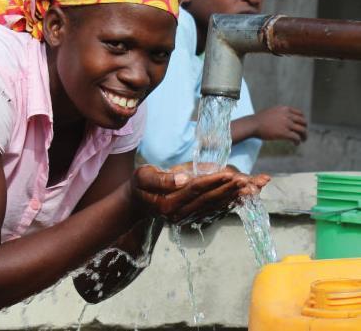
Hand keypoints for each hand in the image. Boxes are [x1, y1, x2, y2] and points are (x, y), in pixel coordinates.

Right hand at [130, 164, 269, 224]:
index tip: (229, 173)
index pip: (195, 190)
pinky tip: (243, 196)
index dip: (213, 181)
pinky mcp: (193, 216)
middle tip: (248, 180)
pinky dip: (230, 202)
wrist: (138, 202)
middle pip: (209, 199)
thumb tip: (183, 178)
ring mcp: (187, 217)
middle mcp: (180, 214)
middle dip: (230, 189)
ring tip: (253, 187)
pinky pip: (214, 209)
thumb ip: (161, 179)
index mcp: (169, 204)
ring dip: (234, 196)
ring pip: (215, 206)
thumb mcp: (143, 176)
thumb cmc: (140, 185)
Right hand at [254, 106, 306, 143]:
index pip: (300, 113)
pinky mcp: (284, 133)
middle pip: (303, 122)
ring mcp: (286, 124)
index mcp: (284, 109)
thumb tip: (283, 119)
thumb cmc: (259, 120)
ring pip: (302, 130)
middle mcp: (287, 115)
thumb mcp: (271, 112)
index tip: (302, 125)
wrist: (253, 125)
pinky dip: (298, 141)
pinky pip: (296, 137)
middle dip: (305, 128)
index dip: (302, 120)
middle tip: (303, 134)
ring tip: (303, 140)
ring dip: (304, 136)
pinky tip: (296, 144)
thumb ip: (280, 113)